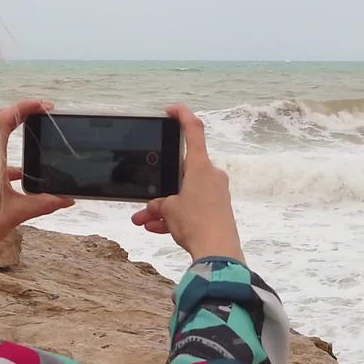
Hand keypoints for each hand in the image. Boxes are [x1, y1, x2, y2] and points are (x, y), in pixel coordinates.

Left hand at [0, 99, 73, 279]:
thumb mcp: (18, 213)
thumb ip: (45, 203)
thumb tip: (69, 199)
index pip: (4, 120)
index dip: (24, 107)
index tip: (45, 106)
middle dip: (22, 112)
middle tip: (44, 112)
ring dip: (15, 129)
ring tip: (37, 130)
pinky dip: (10, 153)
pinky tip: (26, 171)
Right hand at [132, 105, 244, 260]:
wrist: (219, 253)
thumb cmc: (196, 223)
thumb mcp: (169, 210)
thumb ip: (159, 204)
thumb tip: (155, 209)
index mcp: (200, 166)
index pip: (194, 130)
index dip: (182, 115)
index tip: (170, 110)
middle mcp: (211, 175)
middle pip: (182, 172)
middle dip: (161, 187)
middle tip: (146, 200)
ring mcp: (216, 193)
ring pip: (184, 194)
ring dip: (164, 207)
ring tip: (145, 221)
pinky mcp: (218, 210)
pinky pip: (192, 208)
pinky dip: (175, 217)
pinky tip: (156, 229)